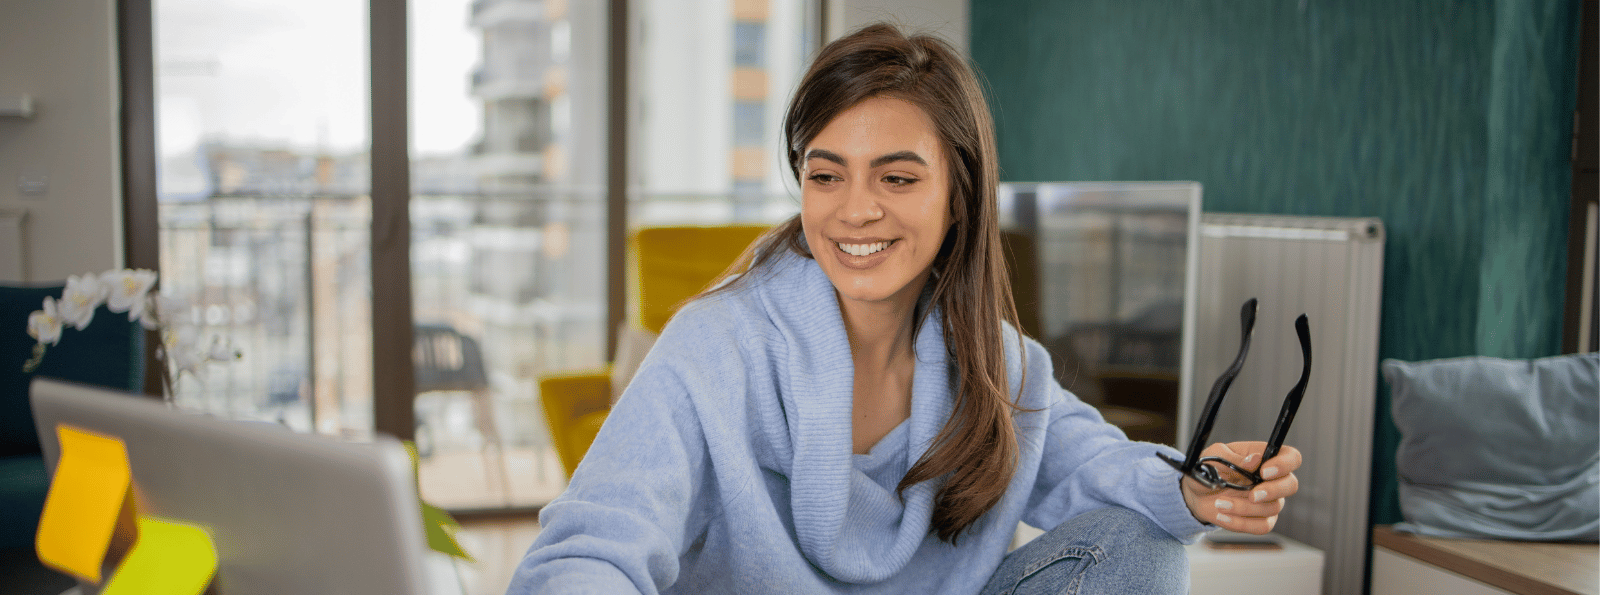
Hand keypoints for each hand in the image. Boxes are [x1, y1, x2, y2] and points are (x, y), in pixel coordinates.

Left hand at [1179, 441, 1300, 534]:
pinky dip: (1241, 523)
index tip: (1264, 471)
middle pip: (1291, 485)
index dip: (1285, 464)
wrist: (1197, 493)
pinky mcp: (1261, 519)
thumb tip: (1254, 459)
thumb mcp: (1214, 457)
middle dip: (1273, 491)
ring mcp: (1269, 501)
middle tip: (1252, 495)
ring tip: (1219, 503)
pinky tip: (1222, 516)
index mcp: (1264, 457)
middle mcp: (1272, 479)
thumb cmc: (1208, 469)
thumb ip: (1233, 458)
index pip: (1291, 457)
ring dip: (1244, 508)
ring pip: (1272, 508)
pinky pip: (1262, 526)